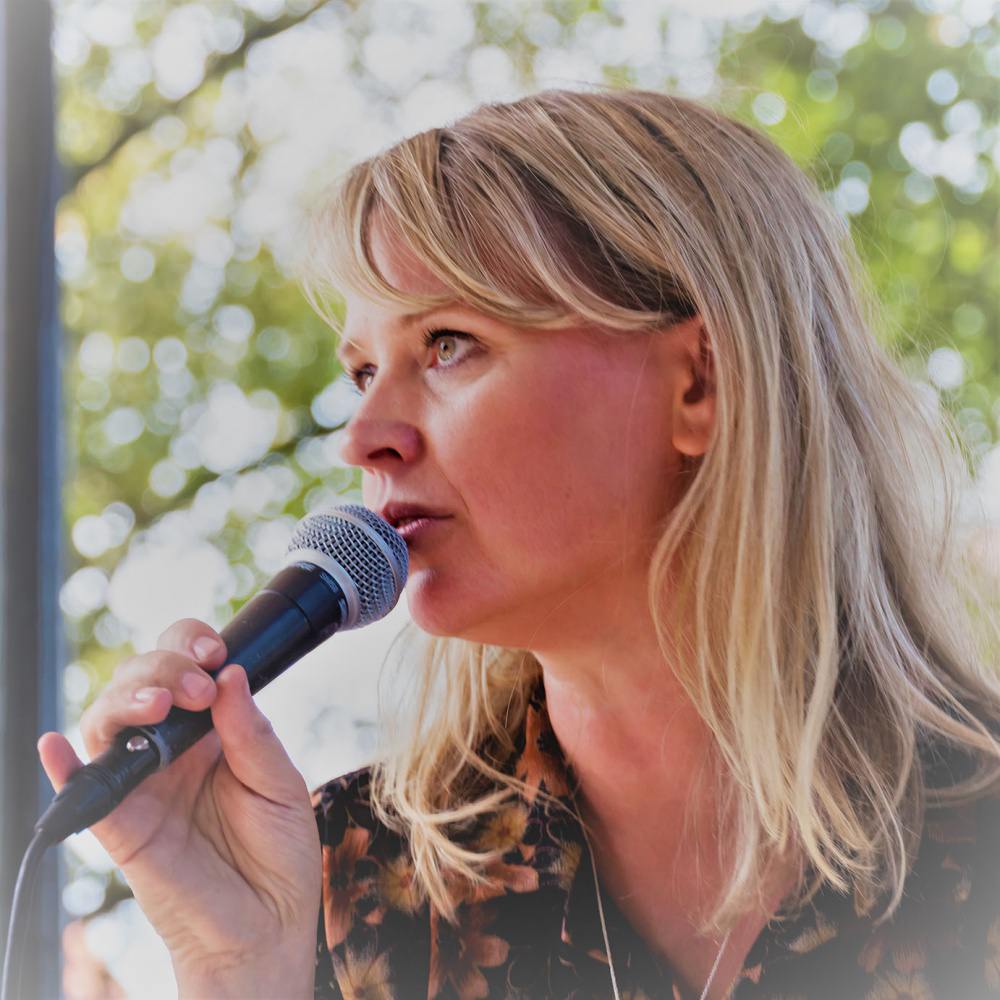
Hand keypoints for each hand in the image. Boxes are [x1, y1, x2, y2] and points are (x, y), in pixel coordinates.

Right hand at [37, 619, 319, 991]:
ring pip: (107, 722)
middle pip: (143, 680)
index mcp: (214, 728)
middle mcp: (172, 747)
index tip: (214, 652)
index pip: (189, 665)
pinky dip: (62, 766)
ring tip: (157, 704)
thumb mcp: (280, 785)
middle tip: (198, 688)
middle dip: (164, 667)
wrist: (265, 927)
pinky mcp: (120, 825)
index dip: (191, 645)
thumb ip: (252, 734)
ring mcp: (142, 783)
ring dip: (124, 700)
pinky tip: (55, 746)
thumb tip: (230, 675)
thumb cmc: (278, 853)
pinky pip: (81, 790)